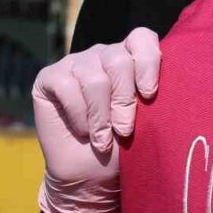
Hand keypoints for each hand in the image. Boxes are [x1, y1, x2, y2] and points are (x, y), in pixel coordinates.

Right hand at [33, 28, 160, 212]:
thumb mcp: (147, 120)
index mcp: (132, 58)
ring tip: (104, 139)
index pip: (142, 38)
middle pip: (118, 60)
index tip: (149, 94)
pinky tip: (83, 131)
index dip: (148, 61)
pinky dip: (79, 115)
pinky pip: (66, 85)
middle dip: (124, 100)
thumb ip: (151, 95)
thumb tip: (163, 84)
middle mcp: (104, 54)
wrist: (92, 174)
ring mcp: (76, 63)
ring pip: (93, 78)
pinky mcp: (49, 77)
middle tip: (125, 130)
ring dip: (101, 115)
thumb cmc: (126, 146)